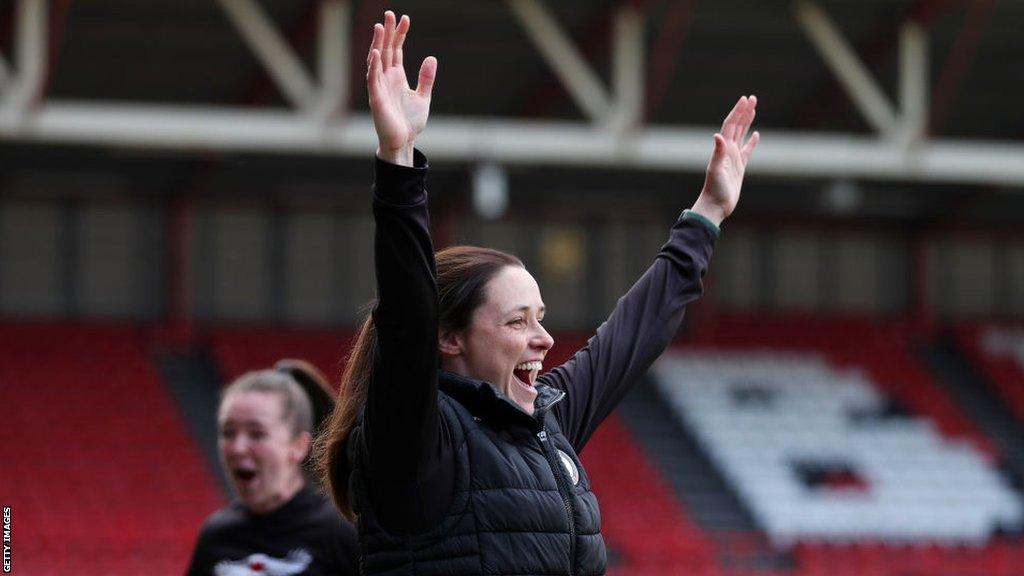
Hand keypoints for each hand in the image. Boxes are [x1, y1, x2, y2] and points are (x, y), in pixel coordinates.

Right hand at [366, 11, 436, 165]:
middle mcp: (386, 79)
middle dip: (387, 32)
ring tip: (380, 27)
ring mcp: (379, 87)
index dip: (399, 34)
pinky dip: (374, 66)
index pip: (396, 50)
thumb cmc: (410, 122)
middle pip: (385, 50)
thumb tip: (431, 57)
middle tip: (389, 14)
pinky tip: (376, 53)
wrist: (403, 142)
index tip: (404, 18)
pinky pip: (373, 80)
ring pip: (376, 61)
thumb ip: (426, 78)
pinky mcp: (376, 99)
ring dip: (377, 44)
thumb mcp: (423, 97)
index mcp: (396, 77)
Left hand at [691, 95, 759, 226]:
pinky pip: (747, 151)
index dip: (737, 112)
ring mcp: (734, 158)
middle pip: (737, 126)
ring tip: (753, 109)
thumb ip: (718, 153)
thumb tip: (717, 135)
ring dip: (747, 122)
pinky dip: (752, 142)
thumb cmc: (714, 189)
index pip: (731, 125)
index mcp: (723, 149)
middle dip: (744, 112)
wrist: (715, 206)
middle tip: (752, 98)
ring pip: (742, 135)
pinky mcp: (740, 167)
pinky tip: (756, 135)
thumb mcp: (716, 170)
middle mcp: (728, 151)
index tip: (745, 99)